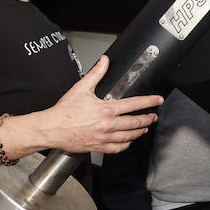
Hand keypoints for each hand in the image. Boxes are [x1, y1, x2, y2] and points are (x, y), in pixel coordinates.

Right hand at [27, 56, 163, 155]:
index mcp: (106, 109)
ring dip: (140, 132)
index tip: (158, 100)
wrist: (51, 129)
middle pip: (136, 123)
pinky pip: (118, 148)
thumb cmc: (64, 111)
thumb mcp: (81, 88)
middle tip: (153, 116)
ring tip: (145, 128)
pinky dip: (126, 144)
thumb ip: (96, 74)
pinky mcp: (98, 147)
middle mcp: (108, 125)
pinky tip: (128, 141)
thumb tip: (104, 61)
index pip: (134, 104)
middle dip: (148, 119)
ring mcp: (104, 138)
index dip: (149, 102)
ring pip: (129, 136)